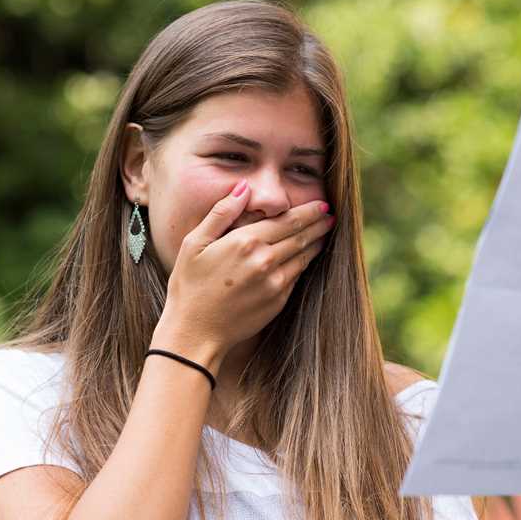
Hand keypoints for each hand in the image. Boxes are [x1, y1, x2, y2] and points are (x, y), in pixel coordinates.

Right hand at [159, 182, 334, 363]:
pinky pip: (296, 276)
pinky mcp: (278, 301)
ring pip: (304, 257)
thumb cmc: (189, 285)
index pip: (287, 220)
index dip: (308, 212)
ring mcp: (275, 283)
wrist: (195, 332)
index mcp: (246, 241)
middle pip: (301, 236)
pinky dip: (304, 264)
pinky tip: (306, 258)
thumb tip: (243, 187)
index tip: (322, 205)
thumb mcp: (194, 243)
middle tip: (330, 217)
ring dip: (317, 243)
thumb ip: (222, 212)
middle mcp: (265, 260)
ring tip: (324, 234)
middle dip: (319, 225)